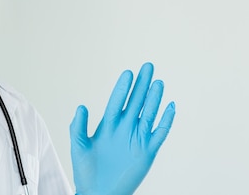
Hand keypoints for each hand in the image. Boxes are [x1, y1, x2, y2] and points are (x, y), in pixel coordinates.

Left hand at [70, 62, 175, 194]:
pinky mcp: (147, 152)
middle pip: (136, 103)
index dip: (123, 88)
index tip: (128, 73)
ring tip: (158, 82)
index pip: (117, 101)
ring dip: (154, 99)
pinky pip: (159, 134)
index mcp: (108, 125)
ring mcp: (136, 140)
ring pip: (148, 114)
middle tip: (148, 66)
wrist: (97, 193)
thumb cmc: (85, 170)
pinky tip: (170, 106)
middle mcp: (124, 129)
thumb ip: (78, 125)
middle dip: (142, 85)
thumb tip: (82, 106)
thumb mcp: (78, 145)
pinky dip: (166, 121)